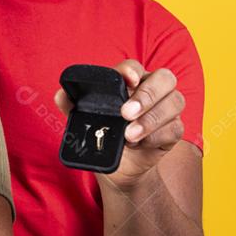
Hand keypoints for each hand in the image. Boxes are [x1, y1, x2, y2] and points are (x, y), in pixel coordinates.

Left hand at [55, 59, 184, 188]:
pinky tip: (141, 144)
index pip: (135, 67)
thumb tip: (60, 94)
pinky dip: (157, 135)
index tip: (127, 80)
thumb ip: (73, 105)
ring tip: (130, 135)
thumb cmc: (104, 135)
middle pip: (165, 78)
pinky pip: (175, 127)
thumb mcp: (86, 120)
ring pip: (175, 101)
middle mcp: (153, 90)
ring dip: (152, 118)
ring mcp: (167, 109)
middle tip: (126, 113)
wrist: (119, 168)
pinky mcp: (173, 130)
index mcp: (132, 81)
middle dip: (148, 94)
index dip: (132, 71)